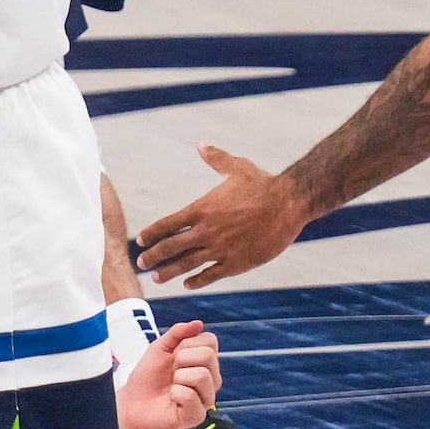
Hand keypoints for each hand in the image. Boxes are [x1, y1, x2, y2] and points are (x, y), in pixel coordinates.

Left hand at [118, 320, 219, 428]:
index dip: (186, 343)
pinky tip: (171, 398)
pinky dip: (175, 393)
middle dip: (181, 358)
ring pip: (203, 375)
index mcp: (205, 363)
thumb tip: (199, 323)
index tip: (173, 355)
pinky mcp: (196, 416)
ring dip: (179, 377)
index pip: (210, 341)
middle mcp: (210, 380)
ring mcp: (205, 399)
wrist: (130, 404)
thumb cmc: (147, 378)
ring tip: (171, 385)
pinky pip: (191, 396)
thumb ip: (178, 333)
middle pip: (208, 356)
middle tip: (171, 371)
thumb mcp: (160, 348)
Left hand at [135, 144, 307, 287]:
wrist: (289, 203)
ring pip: (186, 265)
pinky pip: (210, 275)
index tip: (140, 241)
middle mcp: (206, 231)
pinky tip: (188, 284)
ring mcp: (220, 249)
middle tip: (141, 263)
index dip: (151, 234)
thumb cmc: (262, 183)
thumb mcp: (236, 167)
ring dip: (169, 272)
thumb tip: (201, 144)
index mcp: (202, 209)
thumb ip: (215, 158)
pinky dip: (197, 281)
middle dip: (153, 257)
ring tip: (156, 278)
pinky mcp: (236, 263)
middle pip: (171, 247)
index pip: (167, 224)